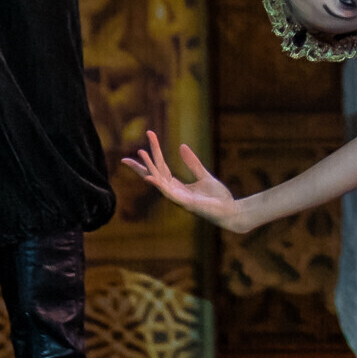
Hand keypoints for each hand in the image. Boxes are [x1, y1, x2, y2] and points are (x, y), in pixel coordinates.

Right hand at [127, 129, 243, 231]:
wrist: (230, 212)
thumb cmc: (217, 197)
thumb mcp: (204, 176)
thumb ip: (192, 163)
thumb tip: (181, 145)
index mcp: (177, 186)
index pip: (160, 168)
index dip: (152, 156)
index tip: (141, 146)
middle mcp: (174, 192)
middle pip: (155, 173)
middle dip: (143, 163)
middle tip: (126, 156)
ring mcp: (178, 198)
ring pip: (159, 180)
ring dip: (149, 168)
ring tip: (141, 153)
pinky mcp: (185, 203)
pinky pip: (168, 193)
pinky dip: (158, 185)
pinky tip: (149, 178)